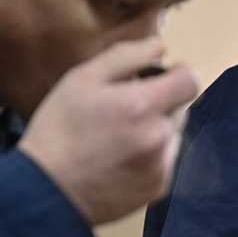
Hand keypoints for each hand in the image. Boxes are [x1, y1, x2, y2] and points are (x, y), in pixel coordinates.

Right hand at [18, 37, 198, 224]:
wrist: (47, 190)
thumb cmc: (59, 130)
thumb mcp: (81, 79)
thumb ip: (126, 56)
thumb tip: (159, 46)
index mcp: (142, 105)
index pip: (190, 81)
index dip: (177, 74)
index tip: (158, 77)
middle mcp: (159, 136)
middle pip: (180, 108)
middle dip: (158, 103)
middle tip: (122, 110)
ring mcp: (161, 165)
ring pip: (172, 135)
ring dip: (154, 130)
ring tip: (116, 138)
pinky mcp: (159, 187)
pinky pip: (165, 160)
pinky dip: (149, 156)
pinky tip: (119, 159)